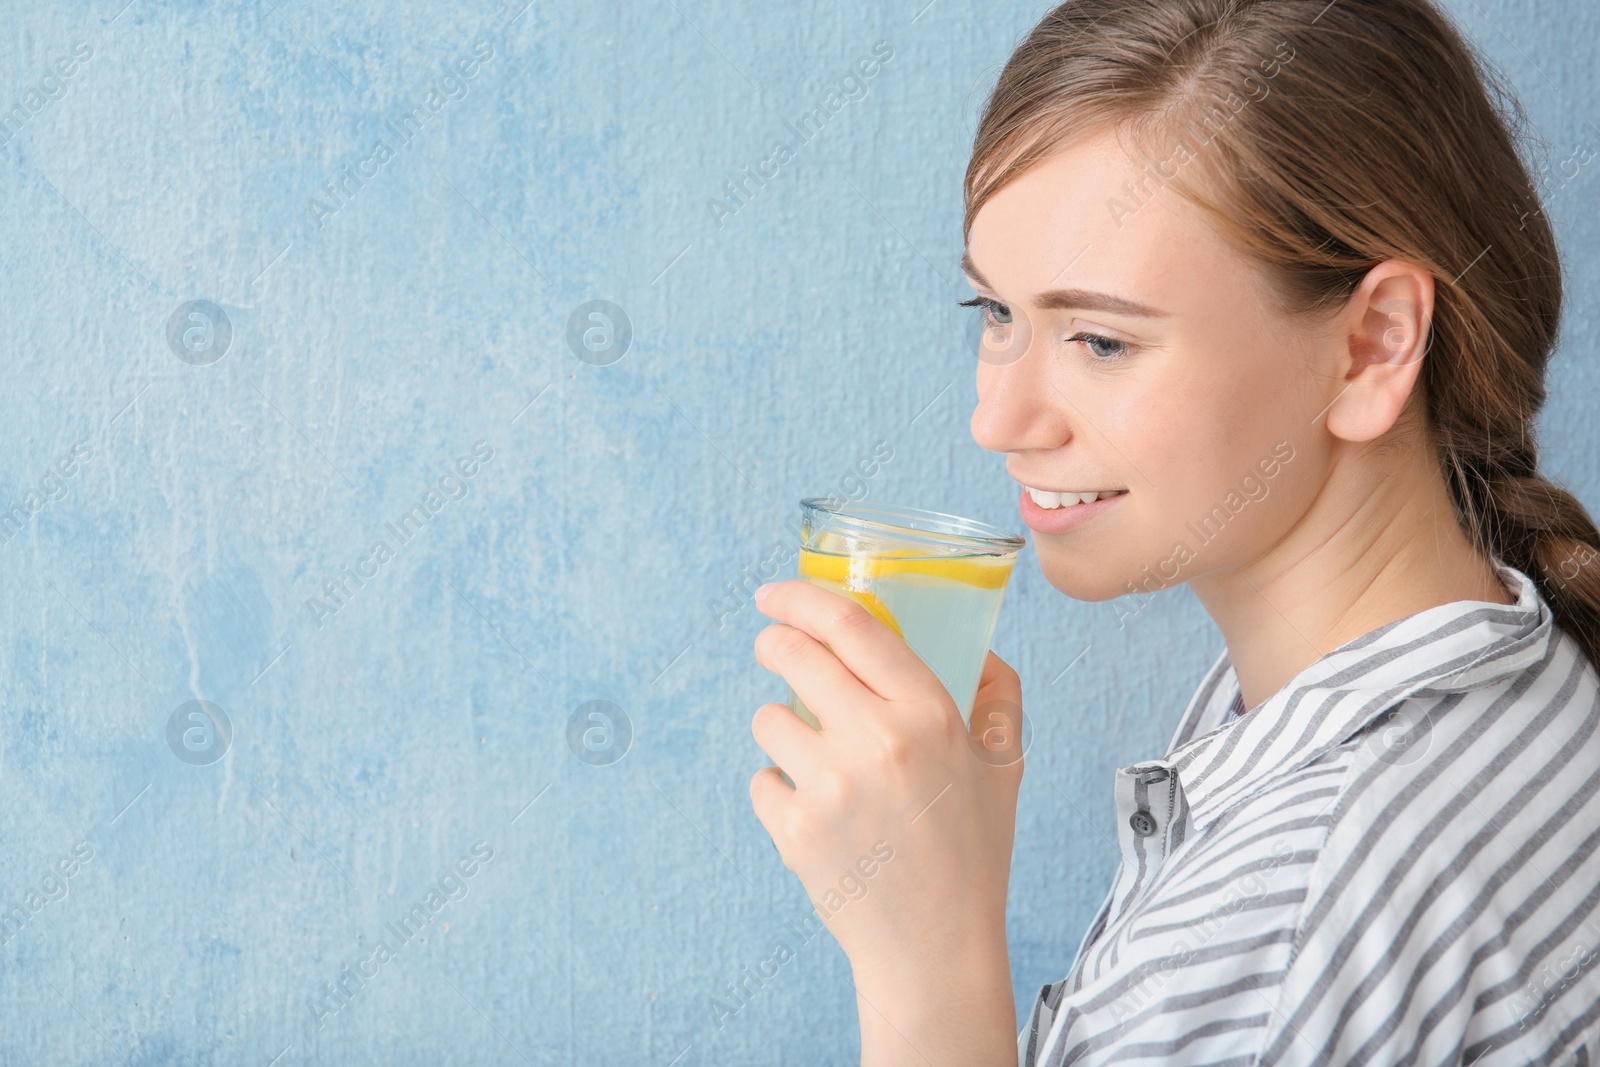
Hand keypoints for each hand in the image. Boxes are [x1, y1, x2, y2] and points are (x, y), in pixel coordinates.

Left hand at [748, 578, 1023, 1064]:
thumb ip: (997, 693)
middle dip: (774, 643)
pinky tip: (817, 812)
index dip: (802, 596)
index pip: (852, 626)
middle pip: (794, 657)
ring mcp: (829, 786)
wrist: (935, 949)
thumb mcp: (1004, 764)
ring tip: (817, 757)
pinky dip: (780, 788)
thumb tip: (975, 642)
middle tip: (773, 647)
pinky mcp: (793, 829)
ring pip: (767, 719)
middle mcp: (876, 742)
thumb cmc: (972, 852)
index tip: (775, 592)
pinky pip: (761, 779)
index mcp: (929, 714)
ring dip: (781, 726)